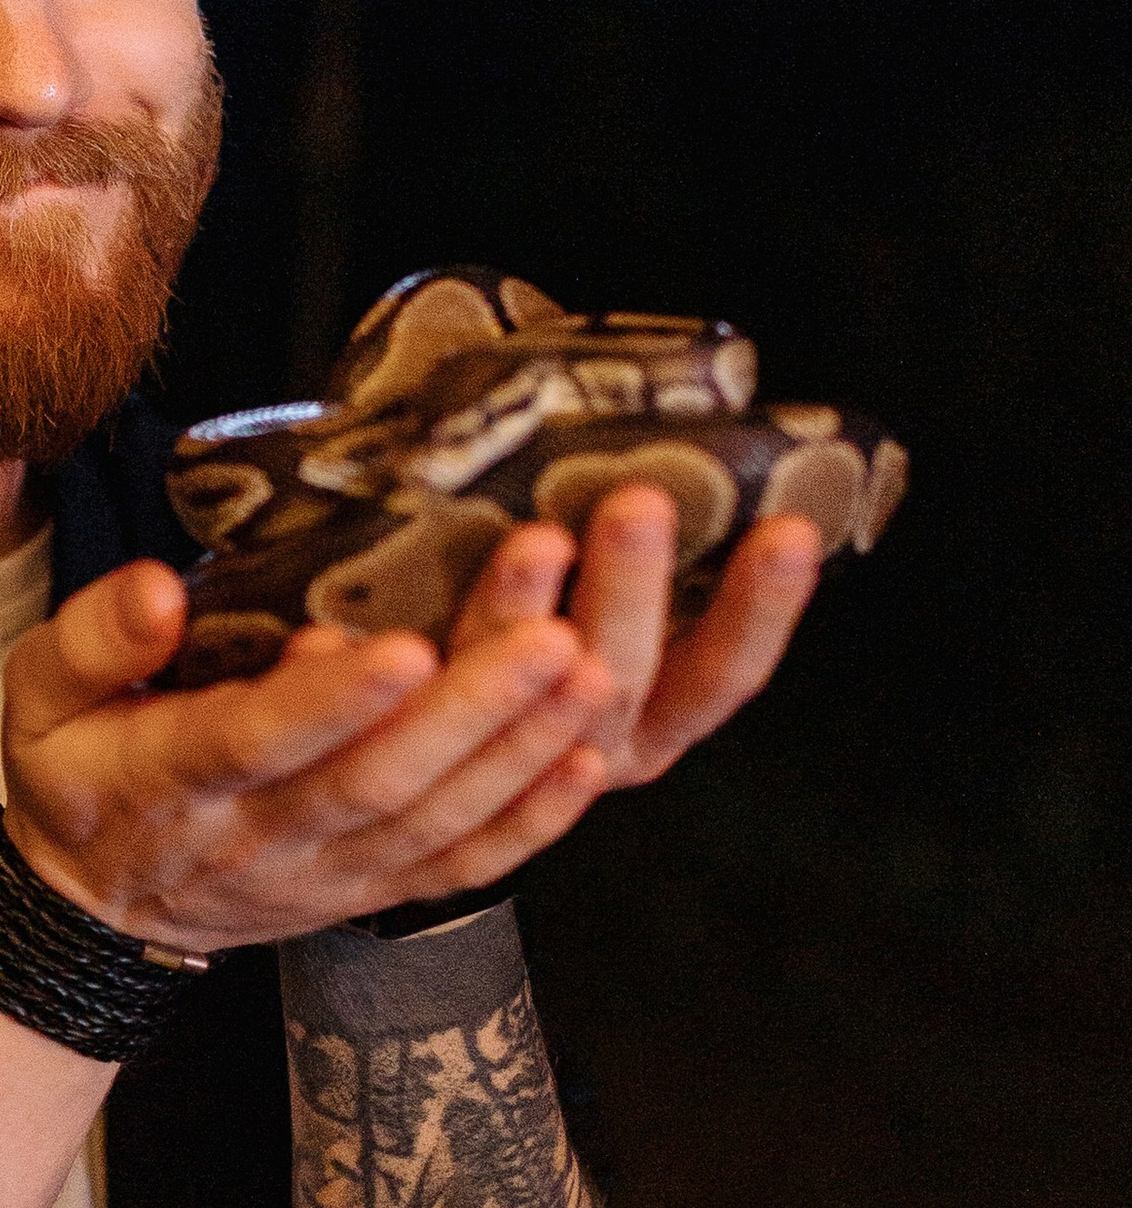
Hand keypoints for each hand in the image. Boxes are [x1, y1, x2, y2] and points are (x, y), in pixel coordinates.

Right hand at [2, 561, 617, 949]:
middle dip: (469, 710)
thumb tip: (159, 589)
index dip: (331, 704)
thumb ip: (92, 638)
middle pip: (374, 783)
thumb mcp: (40, 695)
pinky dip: (531, 823)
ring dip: (518, 754)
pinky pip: (462, 868)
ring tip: (589, 674)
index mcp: (173, 776)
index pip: (255, 743)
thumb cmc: (80, 775)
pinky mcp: (373, 892)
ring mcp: (326, 874)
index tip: (403, 647)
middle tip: (549, 631)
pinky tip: (589, 762)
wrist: (99, 914)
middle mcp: (260, 836)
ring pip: (432, 824)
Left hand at [440, 484, 825, 787]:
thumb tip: (691, 448)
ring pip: (525, 694)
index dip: (761, 609)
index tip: (789, 531)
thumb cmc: (537, 628)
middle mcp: (599, 745)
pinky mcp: (432, 755)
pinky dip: (428, 674)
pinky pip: (429, 712)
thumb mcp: (608, 601)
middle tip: (638, 505)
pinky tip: (419, 639)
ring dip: (528, 612)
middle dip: (631, 589)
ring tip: (536, 543)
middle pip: (624, 677)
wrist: (421, 739)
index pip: (725, 671)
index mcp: (661, 718)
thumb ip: (640, 554)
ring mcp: (516, 759)